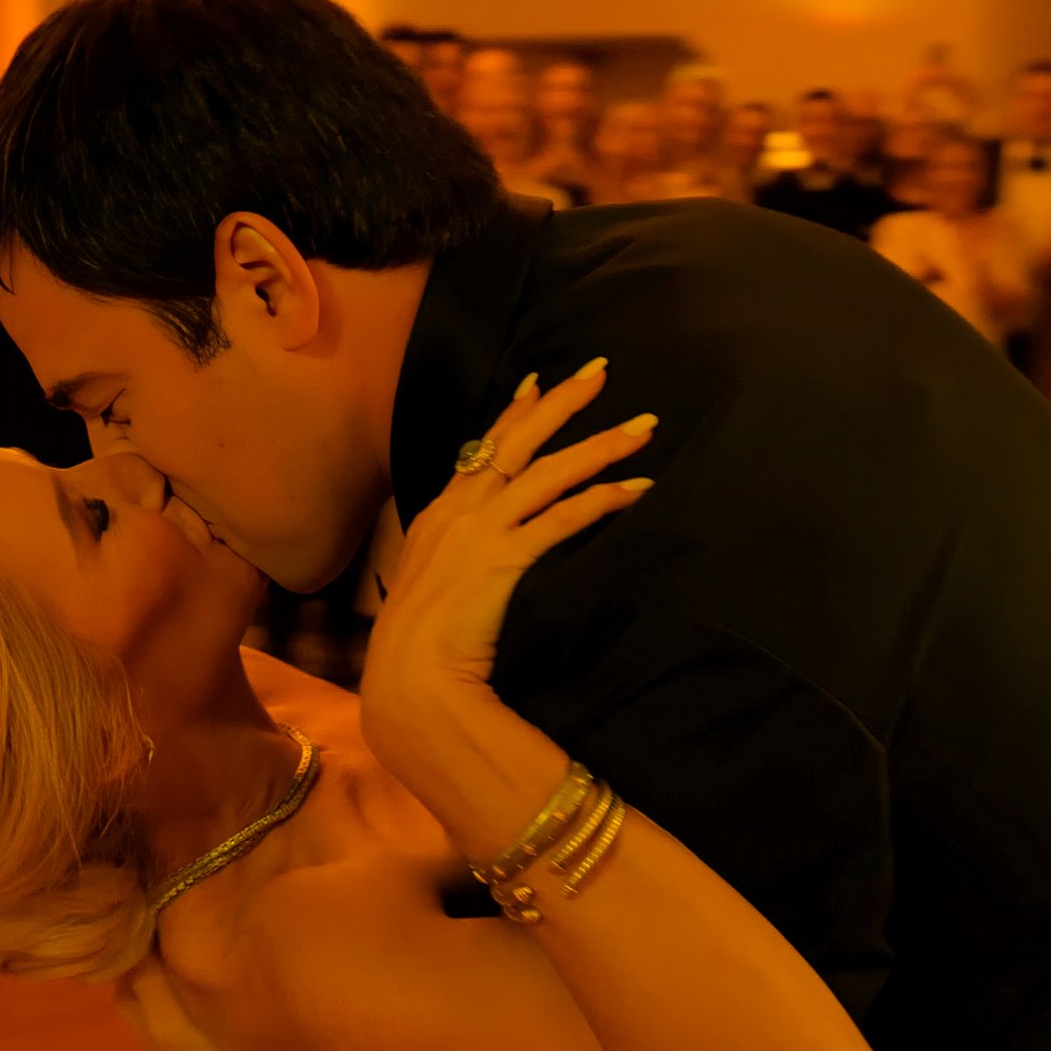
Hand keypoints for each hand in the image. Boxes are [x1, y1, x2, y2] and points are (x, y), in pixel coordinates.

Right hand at [359, 357, 654, 761]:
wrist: (408, 679)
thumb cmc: (415, 649)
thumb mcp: (428, 591)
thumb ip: (450, 566)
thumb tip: (470, 565)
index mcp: (437, 516)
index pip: (481, 450)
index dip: (514, 414)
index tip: (539, 381)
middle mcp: (458, 511)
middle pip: (517, 441)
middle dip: (562, 402)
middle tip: (601, 371)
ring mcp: (480, 531)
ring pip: (548, 471)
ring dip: (599, 446)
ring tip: (642, 429)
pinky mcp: (504, 557)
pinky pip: (562, 517)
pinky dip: (601, 500)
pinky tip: (634, 490)